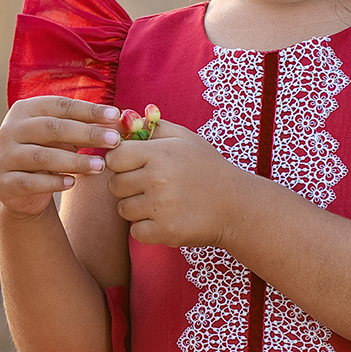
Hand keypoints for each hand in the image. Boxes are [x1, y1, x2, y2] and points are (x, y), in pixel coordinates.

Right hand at [0, 92, 119, 219]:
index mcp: (25, 110)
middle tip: (115, 141)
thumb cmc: (51, 154)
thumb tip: (127, 119)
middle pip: (52, 129)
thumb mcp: (68, 138)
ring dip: (75, 161)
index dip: (88, 110)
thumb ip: (91, 127)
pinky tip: (72, 183)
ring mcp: (4, 156)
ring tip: (101, 167)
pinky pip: (30, 182)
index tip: (116, 116)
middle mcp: (10, 130)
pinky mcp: (3, 183)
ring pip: (42, 156)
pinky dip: (53, 183)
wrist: (21, 190)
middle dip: (86, 134)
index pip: (60, 106)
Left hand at [104, 113, 243, 247]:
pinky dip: (146, 229)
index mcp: (160, 154)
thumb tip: (125, 120)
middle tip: (148, 187)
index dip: (120, 162)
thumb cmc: (208, 168)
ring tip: (159, 203)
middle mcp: (157, 179)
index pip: (114, 158)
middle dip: (127, 186)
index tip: (132, 167)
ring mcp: (161, 207)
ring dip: (136, 208)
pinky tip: (163, 220)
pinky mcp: (165, 231)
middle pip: (115, 185)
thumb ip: (154, 128)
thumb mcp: (186, 139)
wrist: (236, 205)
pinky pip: (136, 232)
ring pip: (124, 209)